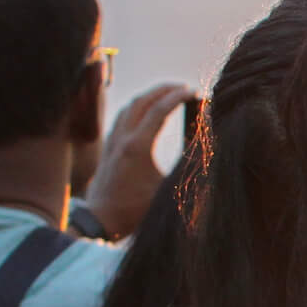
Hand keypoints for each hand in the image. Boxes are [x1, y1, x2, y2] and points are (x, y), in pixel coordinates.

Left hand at [82, 81, 191, 238]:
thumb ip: (185, 167)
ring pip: (130, 106)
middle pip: (142, 101)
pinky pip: (122, 116)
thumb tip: (205, 148)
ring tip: (167, 94)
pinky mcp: (107, 146)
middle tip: (183, 87)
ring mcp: (112, 140)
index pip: (159, 110)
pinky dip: (138, 107)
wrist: (101, 219)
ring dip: (150, 96)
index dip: (178, 97)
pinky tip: (146, 111)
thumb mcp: (167, 189)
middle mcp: (122, 138)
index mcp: (137, 146)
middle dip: (164, 90)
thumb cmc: (136, 209)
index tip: (193, 92)